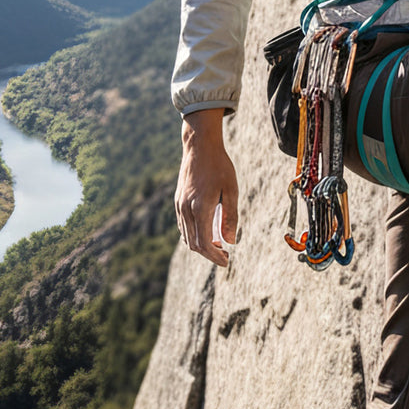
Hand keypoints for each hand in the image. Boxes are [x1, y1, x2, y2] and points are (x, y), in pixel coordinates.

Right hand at [175, 108, 238, 266]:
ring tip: (217, 246)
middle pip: (194, 243)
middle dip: (209, 254)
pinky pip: (183, 226)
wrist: (199, 146)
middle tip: (225, 256)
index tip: (226, 261)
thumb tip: (231, 241)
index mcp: (200, 208)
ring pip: (186, 236)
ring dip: (200, 245)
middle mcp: (186, 210)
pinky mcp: (178, 201)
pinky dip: (193, 234)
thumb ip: (230, 217)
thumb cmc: (219, 166)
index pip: (203, 243)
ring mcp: (179, 205)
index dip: (214, 256)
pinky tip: (206, 232)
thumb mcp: (231, 189)